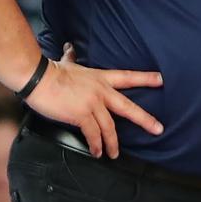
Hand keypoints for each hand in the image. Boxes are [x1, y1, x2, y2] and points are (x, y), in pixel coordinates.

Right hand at [26, 42, 163, 157]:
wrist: (38, 78)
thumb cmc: (51, 70)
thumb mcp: (67, 62)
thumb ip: (72, 57)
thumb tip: (70, 47)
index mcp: (100, 77)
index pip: (128, 77)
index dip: (146, 78)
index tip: (161, 80)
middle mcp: (101, 91)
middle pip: (128, 107)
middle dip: (145, 119)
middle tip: (158, 129)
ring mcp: (92, 104)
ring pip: (110, 127)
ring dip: (113, 143)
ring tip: (114, 154)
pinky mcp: (81, 115)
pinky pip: (93, 134)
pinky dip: (96, 145)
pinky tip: (96, 152)